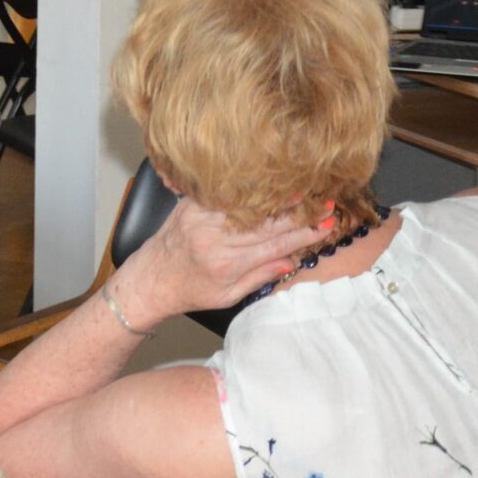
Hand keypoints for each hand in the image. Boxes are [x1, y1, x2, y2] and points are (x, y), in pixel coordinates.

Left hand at [113, 200, 324, 324]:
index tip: (327, 226)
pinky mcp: (191, 204)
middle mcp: (215, 238)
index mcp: (227, 264)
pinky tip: (267, 182)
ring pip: (249, 205)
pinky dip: (248, 189)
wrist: (150, 278)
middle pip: (267, 223)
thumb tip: (292, 261)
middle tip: (326, 204)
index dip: (304, 235)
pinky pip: (225, 194)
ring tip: (304, 189)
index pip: (275, 246)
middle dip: (300, 214)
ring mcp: (202, 218)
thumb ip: (259, 277)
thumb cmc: (191, 291)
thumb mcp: (228, 295)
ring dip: (278, 197)